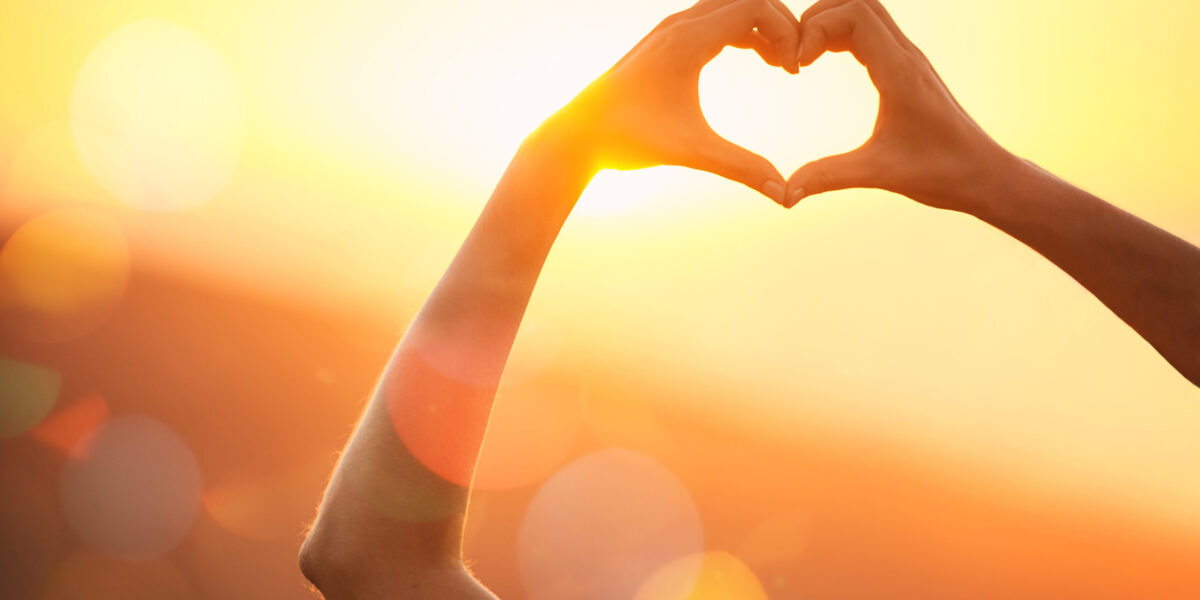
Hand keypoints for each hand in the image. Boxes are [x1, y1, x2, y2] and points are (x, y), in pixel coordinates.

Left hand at [541, 0, 802, 204]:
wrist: (578, 135)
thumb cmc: (629, 140)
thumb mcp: (692, 152)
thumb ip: (742, 167)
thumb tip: (784, 195)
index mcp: (687, 40)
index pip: (755, 7)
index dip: (786, 32)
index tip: (795, 70)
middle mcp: (679, 25)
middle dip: (780, 25)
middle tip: (794, 65)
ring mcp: (670, 30)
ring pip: (731, 7)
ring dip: (762, 28)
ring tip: (781, 65)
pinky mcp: (666, 40)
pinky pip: (716, 19)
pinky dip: (744, 32)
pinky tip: (758, 61)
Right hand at [784, 0, 1019, 210]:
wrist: (985, 174)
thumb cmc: (942, 172)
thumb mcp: (879, 173)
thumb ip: (829, 177)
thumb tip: (786, 194)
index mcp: (900, 72)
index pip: (855, 15)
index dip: (816, 28)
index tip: (797, 66)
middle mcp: (907, 56)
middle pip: (858, 2)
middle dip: (818, 18)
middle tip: (795, 55)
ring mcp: (909, 60)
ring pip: (866, 13)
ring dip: (830, 23)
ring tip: (804, 57)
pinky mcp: (908, 69)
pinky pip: (872, 32)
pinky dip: (842, 35)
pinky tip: (824, 60)